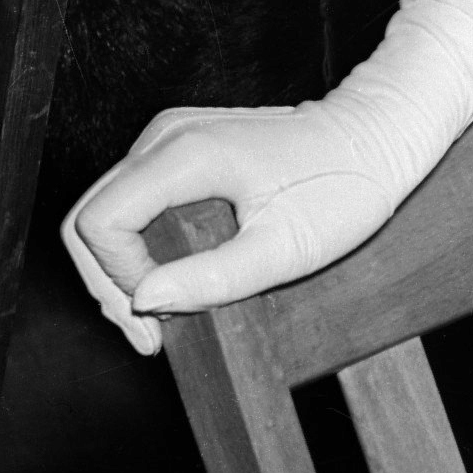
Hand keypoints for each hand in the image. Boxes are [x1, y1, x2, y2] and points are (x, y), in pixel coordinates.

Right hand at [63, 92, 422, 354]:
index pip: (99, 223)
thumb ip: (212, 278)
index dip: (115, 280)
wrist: (381, 135)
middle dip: (109, 284)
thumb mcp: (286, 249)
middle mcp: (167, 136)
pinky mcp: (183, 146)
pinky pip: (136, 200)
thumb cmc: (345, 187)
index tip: (158, 320)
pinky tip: (171, 281)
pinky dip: (141, 245)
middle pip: (91, 216)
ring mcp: (172, 136)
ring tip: (160, 319)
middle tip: (149, 337)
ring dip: (122, 269)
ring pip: (109, 209)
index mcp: (185, 154)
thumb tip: (142, 302)